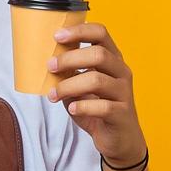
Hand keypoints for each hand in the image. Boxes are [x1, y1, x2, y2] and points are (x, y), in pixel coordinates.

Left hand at [46, 22, 147, 165]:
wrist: (120, 139)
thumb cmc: (98, 109)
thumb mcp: (80, 87)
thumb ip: (69, 74)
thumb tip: (46, 63)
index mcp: (112, 59)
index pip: (101, 34)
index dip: (80, 31)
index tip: (57, 36)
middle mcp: (121, 72)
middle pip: (98, 54)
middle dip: (69, 58)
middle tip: (50, 67)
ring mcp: (124, 93)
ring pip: (97, 80)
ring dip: (69, 85)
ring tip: (54, 94)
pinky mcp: (122, 114)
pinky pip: (102, 106)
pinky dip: (82, 106)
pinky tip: (72, 108)